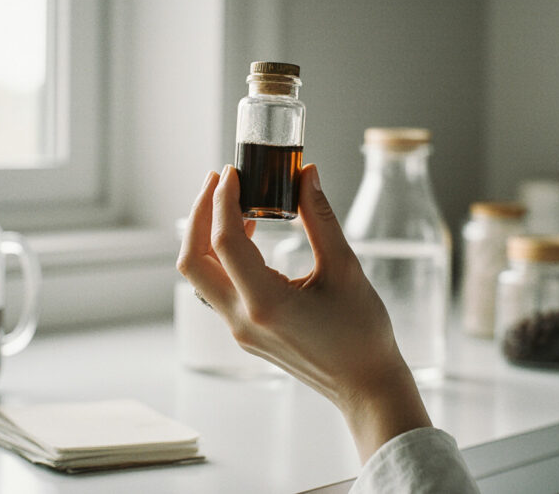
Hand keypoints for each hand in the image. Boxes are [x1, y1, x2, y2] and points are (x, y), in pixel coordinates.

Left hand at [176, 164, 431, 461]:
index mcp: (266, 303)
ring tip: (236, 202)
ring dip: (207, 236)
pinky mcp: (245, 332)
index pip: (224, 241)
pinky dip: (222, 256)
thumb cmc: (362, 333)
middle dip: (200, 214)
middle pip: (193, 261)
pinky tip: (249, 235)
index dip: (222, 200)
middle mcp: (243, 319)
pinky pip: (217, 288)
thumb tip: (306, 174)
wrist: (365, 385)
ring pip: (200, 276)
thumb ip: (320, 218)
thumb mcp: (345, 269)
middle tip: (219, 180)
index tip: (233, 172)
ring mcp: (239, 330)